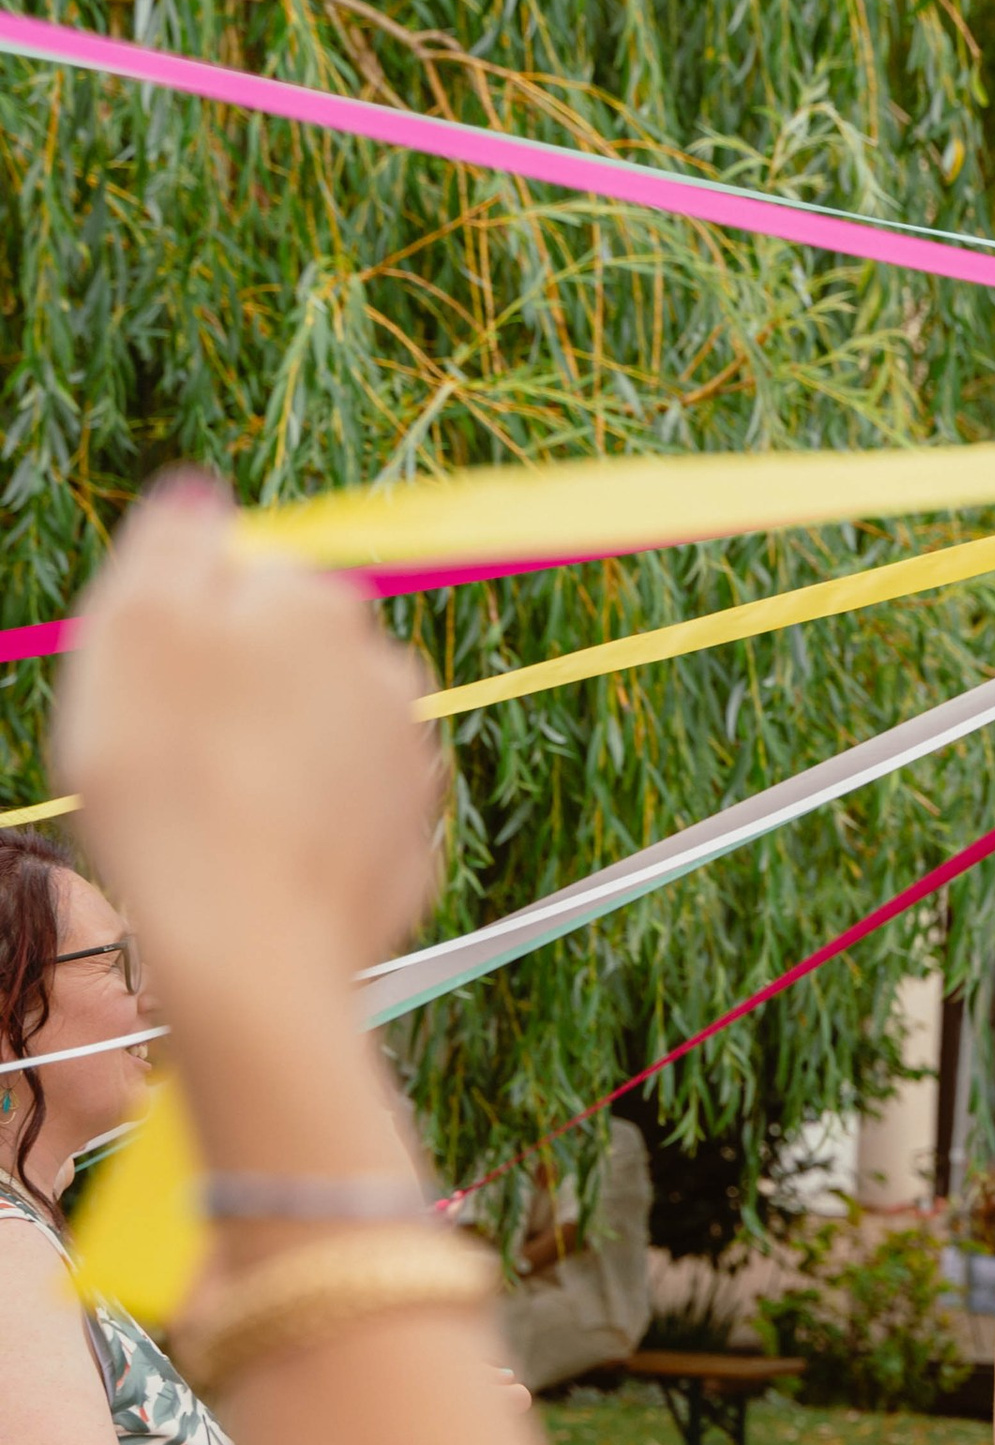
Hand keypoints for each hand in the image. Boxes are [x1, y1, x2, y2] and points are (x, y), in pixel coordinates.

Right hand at [55, 471, 446, 1015]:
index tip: (150, 690)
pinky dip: (304, 835)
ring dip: (274, 764)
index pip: (246, 582)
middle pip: (291, 662)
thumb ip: (172, 541)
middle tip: (174, 759)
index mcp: (321, 605)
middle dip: (237, 694)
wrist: (250, 949)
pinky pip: (340, 822)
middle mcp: (389, 672)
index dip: (184, 630)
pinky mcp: (412, 849)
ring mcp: (412, 766)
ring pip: (319, 741)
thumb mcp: (132, 628)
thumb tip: (202, 496)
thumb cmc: (173, 782)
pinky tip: (260, 866)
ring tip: (217, 818)